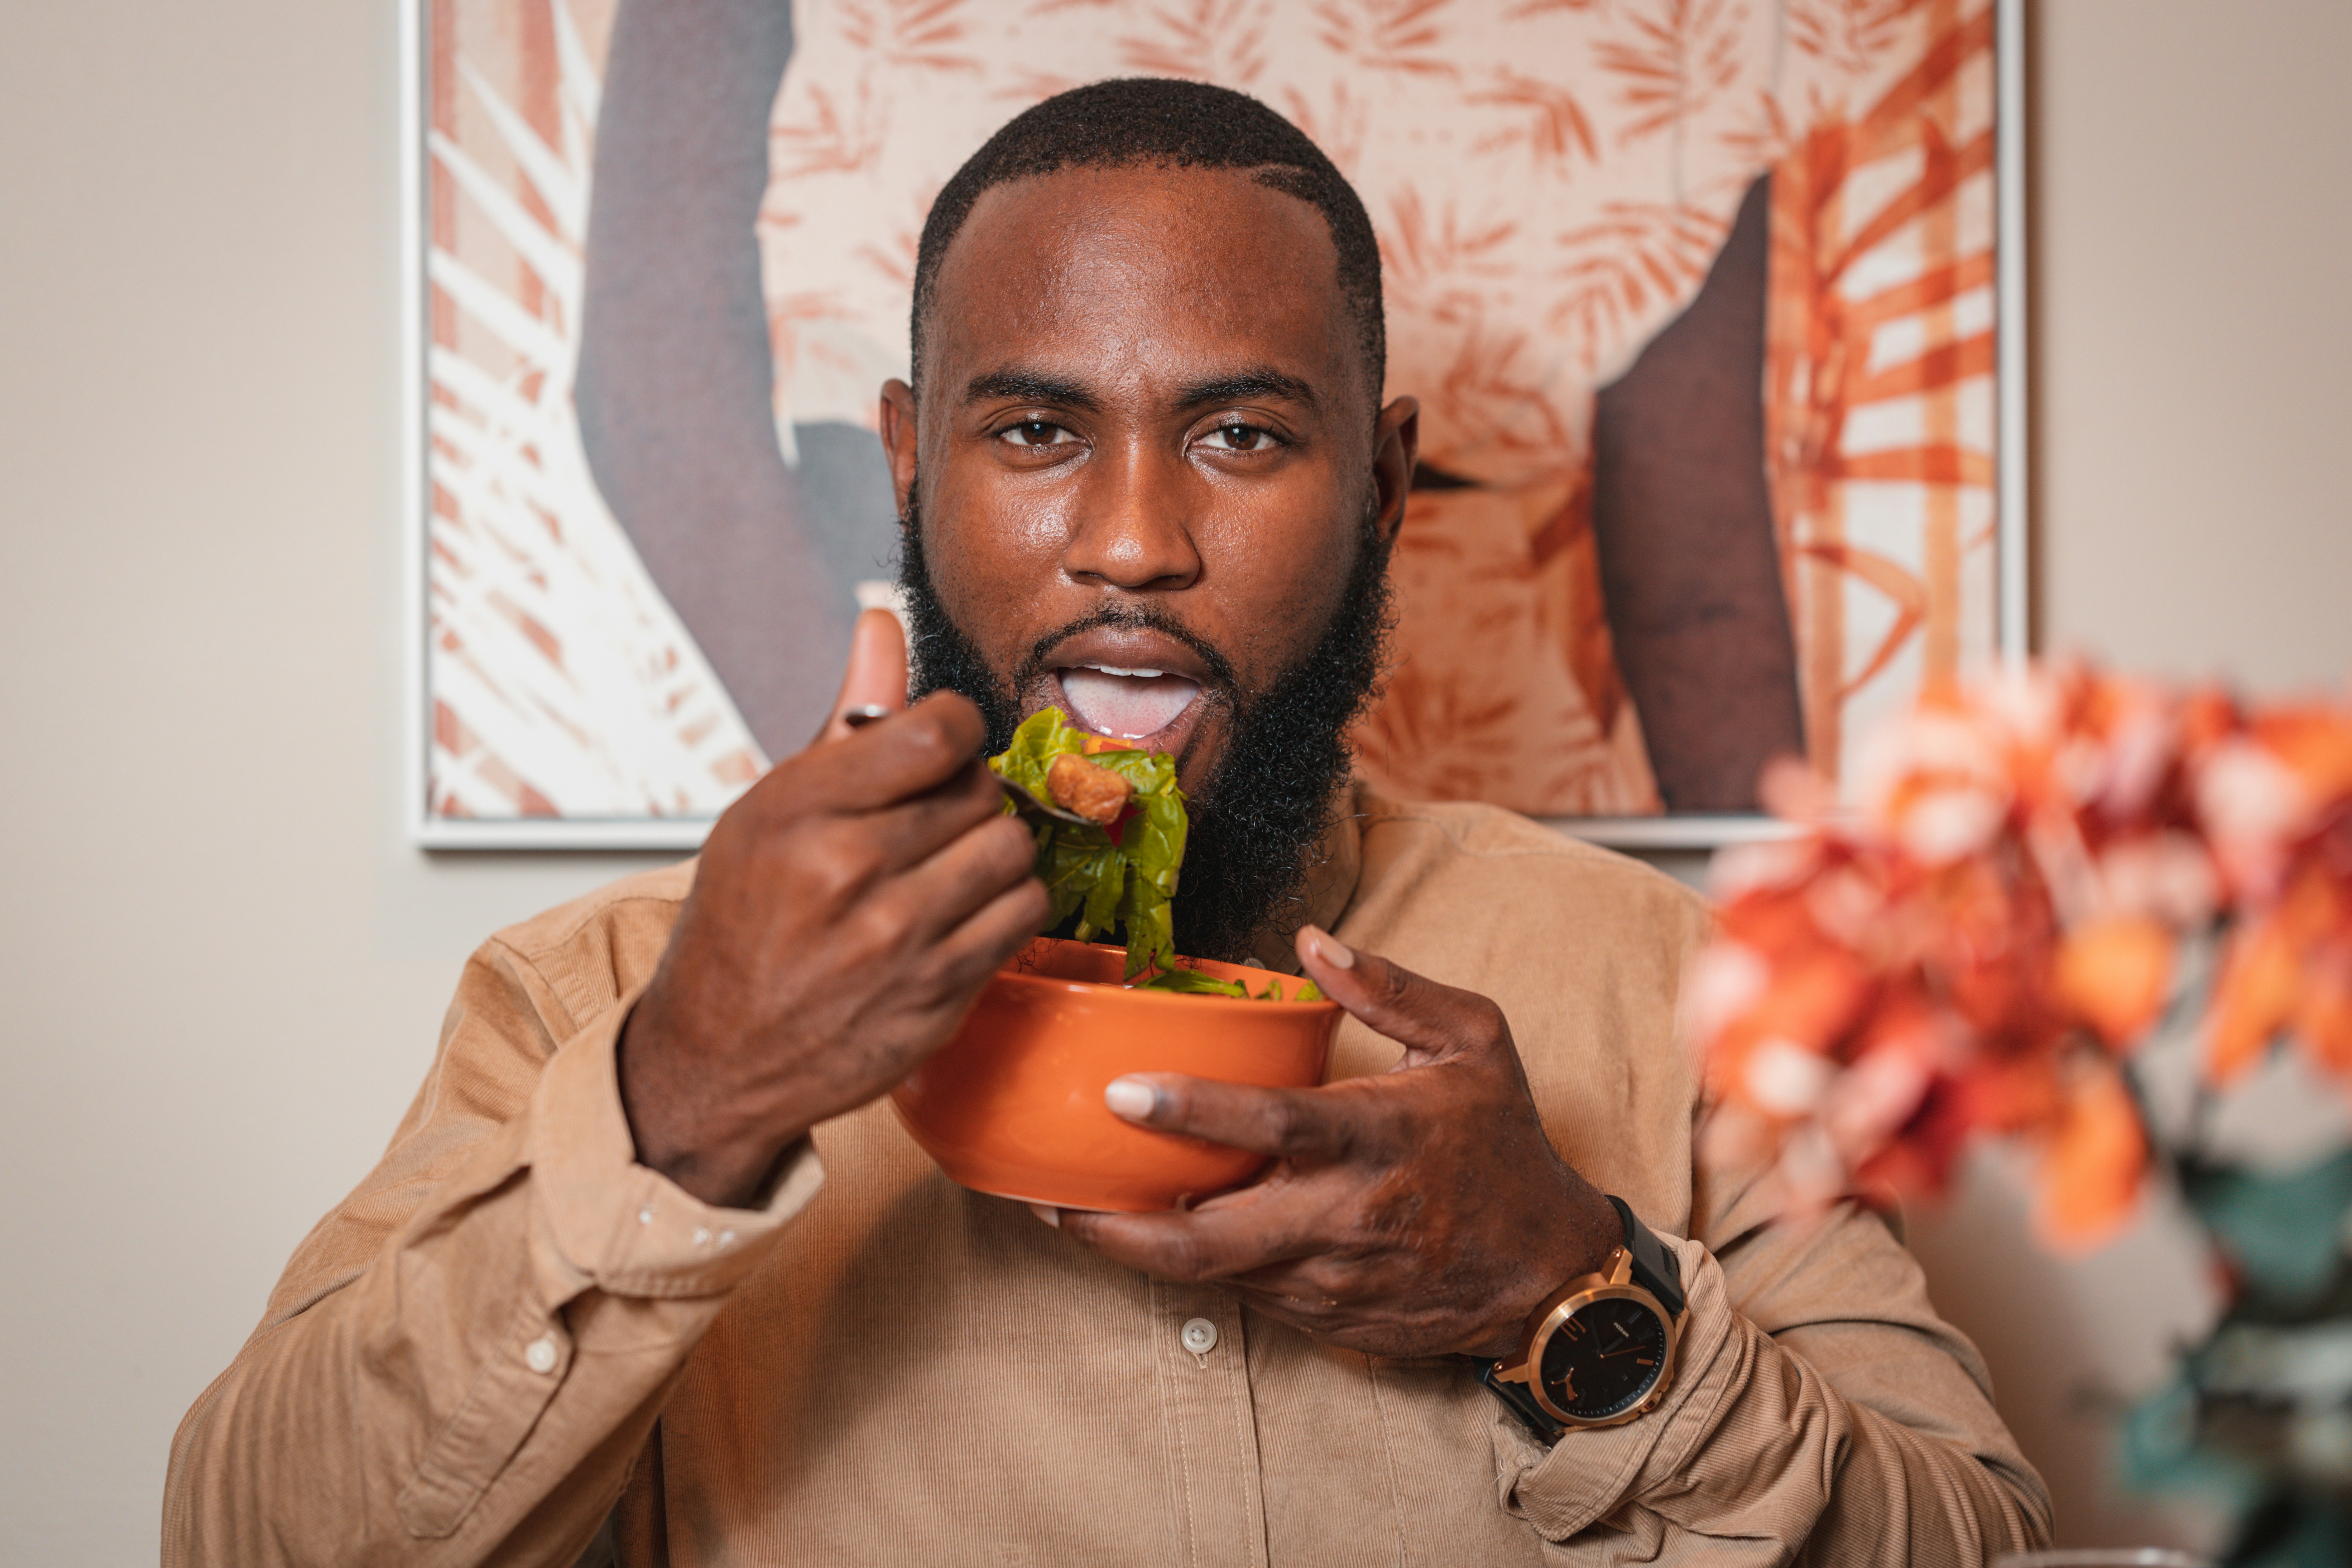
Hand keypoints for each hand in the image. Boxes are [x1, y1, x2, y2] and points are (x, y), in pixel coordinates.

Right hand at [619, 610, 1050, 1206]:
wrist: (719, 1056)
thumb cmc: (743, 924)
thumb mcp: (770, 811)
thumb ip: (845, 720)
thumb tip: (882, 622)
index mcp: (799, 810)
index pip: (937, 730)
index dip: (955, 728)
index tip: (940, 747)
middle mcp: (849, 870)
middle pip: (981, 789)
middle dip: (967, 797)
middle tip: (931, 823)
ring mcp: (899, 939)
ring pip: (1013, 849)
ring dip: (994, 852)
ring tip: (951, 867)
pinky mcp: (940, 995)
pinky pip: (1025, 915)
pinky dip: (1009, 906)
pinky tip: (967, 912)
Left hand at [1048, 928, 1621, 1360]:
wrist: (1546, 1277)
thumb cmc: (1505, 1149)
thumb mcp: (1475, 1045)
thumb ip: (1394, 988)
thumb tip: (1314, 939)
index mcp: (1378, 1139)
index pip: (1274, 1126)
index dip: (1192, 1111)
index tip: (1121, 1090)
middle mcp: (1343, 1218)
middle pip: (1209, 1241)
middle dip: (1119, 1225)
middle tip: (1052, 1195)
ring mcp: (1327, 1279)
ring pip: (1209, 1276)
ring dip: (1138, 1248)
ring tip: (1072, 1209)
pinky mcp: (1320, 1318)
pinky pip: (1237, 1294)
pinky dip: (1189, 1265)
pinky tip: (1148, 1232)